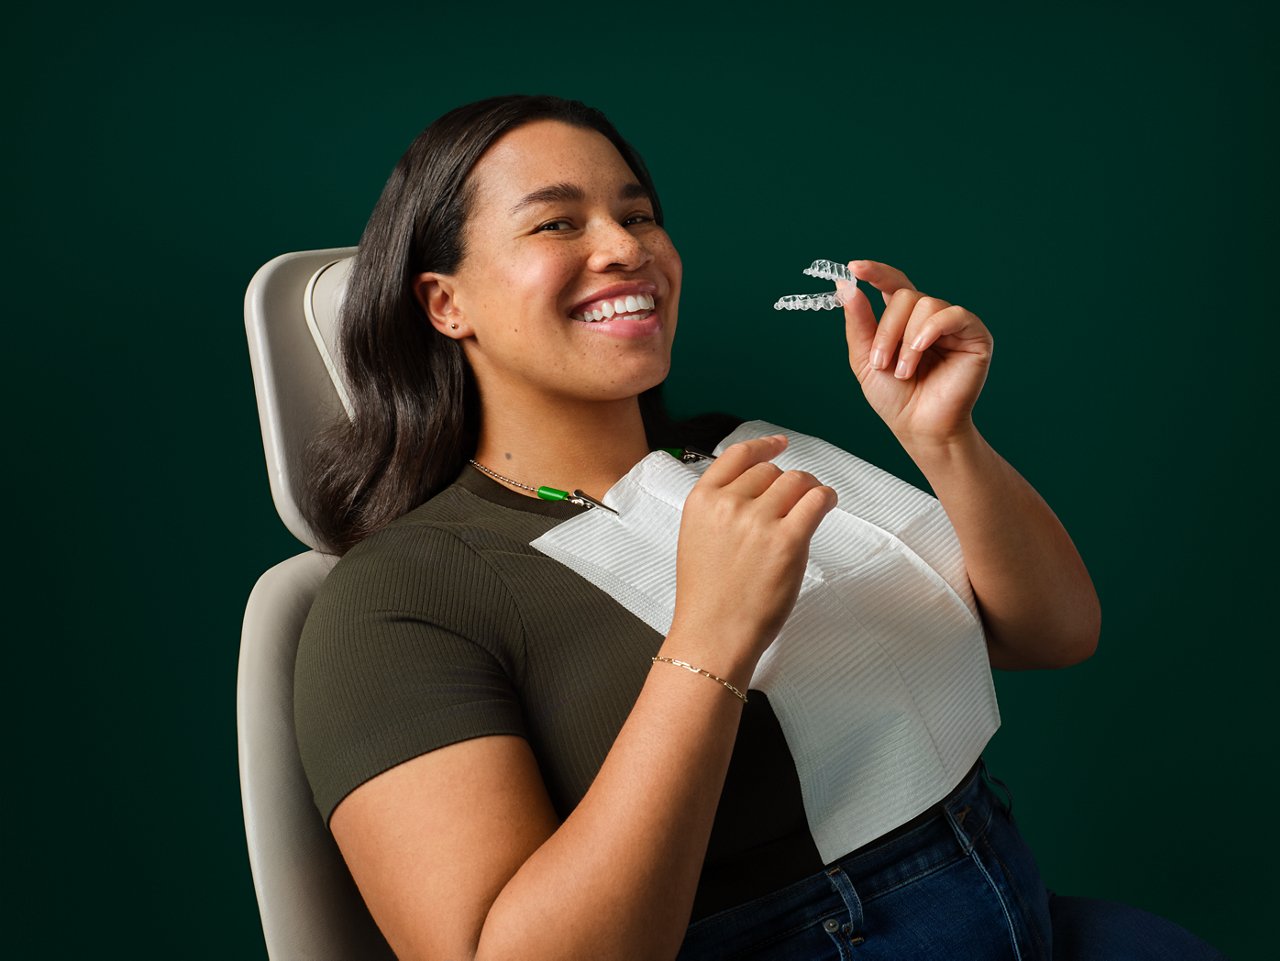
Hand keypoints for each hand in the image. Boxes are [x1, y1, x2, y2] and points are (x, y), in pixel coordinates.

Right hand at [670, 436, 835, 671]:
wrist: (713, 633)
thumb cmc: (707, 597)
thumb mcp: (696, 538)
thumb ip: (720, 509)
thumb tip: (755, 491)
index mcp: (702, 501)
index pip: (737, 456)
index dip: (763, 446)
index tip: (778, 445)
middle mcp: (729, 504)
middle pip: (771, 471)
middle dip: (786, 483)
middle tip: (793, 502)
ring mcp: (758, 521)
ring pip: (796, 481)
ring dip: (808, 490)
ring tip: (811, 505)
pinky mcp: (787, 540)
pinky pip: (817, 500)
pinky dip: (826, 498)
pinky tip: (826, 504)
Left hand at [838, 260, 992, 445]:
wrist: (918, 427)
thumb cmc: (895, 398)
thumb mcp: (864, 359)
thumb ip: (858, 322)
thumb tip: (845, 285)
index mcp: (903, 319)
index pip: (892, 283)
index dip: (875, 272)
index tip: (854, 268)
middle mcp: (928, 316)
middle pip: (904, 295)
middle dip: (886, 330)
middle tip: (880, 363)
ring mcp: (952, 324)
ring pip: (925, 304)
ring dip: (907, 340)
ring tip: (904, 371)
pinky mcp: (974, 334)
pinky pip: (953, 314)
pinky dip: (931, 329)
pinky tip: (921, 348)